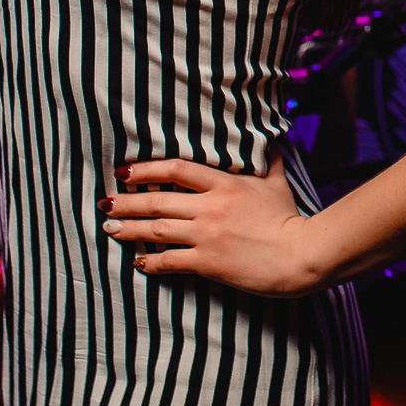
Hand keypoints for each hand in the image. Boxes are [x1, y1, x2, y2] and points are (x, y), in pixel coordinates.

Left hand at [102, 154, 326, 297]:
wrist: (301, 254)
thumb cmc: (290, 219)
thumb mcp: (278, 185)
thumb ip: (270, 163)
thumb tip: (274, 143)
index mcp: (225, 184)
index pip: (177, 168)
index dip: (147, 169)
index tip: (126, 172)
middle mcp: (211, 207)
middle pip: (158, 200)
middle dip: (126, 202)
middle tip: (104, 203)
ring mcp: (207, 235)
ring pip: (157, 229)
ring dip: (130, 229)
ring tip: (109, 228)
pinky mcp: (208, 262)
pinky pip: (170, 260)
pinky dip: (151, 261)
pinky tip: (138, 261)